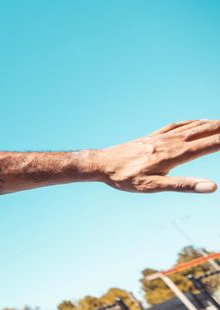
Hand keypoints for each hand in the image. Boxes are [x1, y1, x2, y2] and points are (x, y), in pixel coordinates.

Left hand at [96, 120, 219, 192]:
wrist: (102, 164)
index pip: (210, 144)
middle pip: (205, 131)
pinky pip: (177, 125)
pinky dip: (193, 122)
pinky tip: (197, 122)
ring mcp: (162, 137)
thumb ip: (184, 186)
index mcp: (175, 155)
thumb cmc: (126, 179)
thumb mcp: (154, 187)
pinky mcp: (153, 136)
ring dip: (213, 123)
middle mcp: (171, 142)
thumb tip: (212, 187)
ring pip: (193, 126)